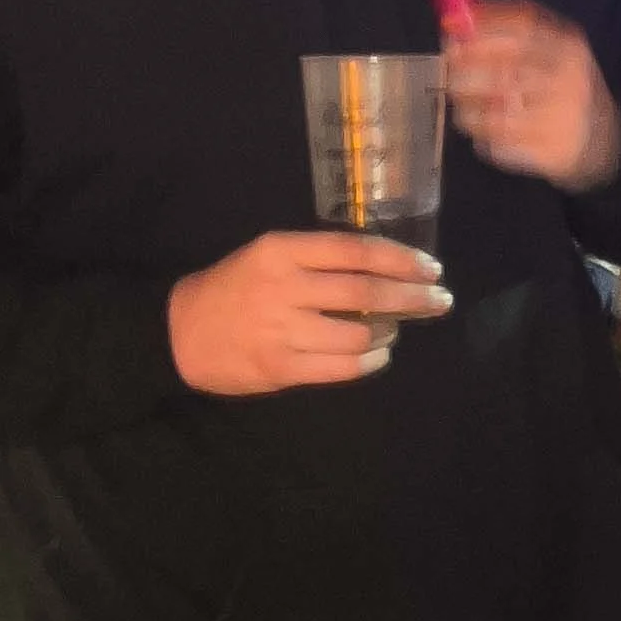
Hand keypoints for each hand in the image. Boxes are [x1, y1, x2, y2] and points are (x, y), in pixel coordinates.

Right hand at [169, 231, 448, 394]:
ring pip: (360, 336)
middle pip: (367, 293)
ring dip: (390, 333)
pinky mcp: (281, 368)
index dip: (402, 259)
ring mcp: (282, 331)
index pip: (357, 251)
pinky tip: (378, 356)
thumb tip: (388, 268)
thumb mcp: (270, 256)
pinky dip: (371, 363)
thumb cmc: (237, 287)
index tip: (431, 268)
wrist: (179, 331)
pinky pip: (342, 369)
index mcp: (282, 251)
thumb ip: (320, 259)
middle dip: (414, 298)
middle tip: (440, 300)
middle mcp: (284, 288)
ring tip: (395, 329)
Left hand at [443, 2, 620, 189]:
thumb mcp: (551, 53)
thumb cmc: (564, 89)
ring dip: (469, 108)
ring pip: (494, 113)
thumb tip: (456, 23)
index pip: (524, 27)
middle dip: (465, 71)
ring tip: (466, 105)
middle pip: (504, 70)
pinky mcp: (553, 150)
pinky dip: (483, 135)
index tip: (451, 28)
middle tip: (452, 73)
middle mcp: (571, 80)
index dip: (481, 27)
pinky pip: (499, 142)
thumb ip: (508, 36)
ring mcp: (563, 118)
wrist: (601, 140)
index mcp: (571, 50)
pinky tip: (485, 129)